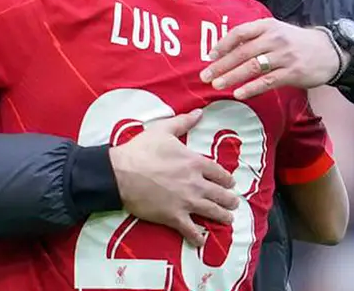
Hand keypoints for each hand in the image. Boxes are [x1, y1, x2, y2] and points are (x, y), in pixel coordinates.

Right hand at [109, 109, 238, 246]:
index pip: (220, 172)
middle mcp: (196, 183)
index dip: (227, 179)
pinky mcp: (174, 217)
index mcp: (195, 162)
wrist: (120, 173)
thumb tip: (199, 112)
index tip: (230, 183)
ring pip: (212, 212)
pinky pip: (191, 230)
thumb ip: (183, 122)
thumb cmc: (141, 150)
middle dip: (229, 200)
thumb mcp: (163, 130)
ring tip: (228, 219)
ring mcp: (186, 202)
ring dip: (223, 217)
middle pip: (221, 194)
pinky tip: (203, 241)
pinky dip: (198, 238)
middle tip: (233, 203)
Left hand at [199, 19, 349, 99]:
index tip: (210, 56)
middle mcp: (274, 39)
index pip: (240, 32)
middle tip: (205, 76)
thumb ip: (255, 38)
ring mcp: (284, 56)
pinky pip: (267, 81)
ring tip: (216, 85)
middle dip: (221, 65)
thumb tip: (227, 49)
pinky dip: (251, 88)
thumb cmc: (296, 42)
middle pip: (242, 52)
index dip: (223, 44)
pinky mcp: (292, 73)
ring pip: (252, 67)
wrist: (329, 51)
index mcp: (267, 26)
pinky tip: (238, 93)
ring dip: (232, 77)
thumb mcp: (276, 31)